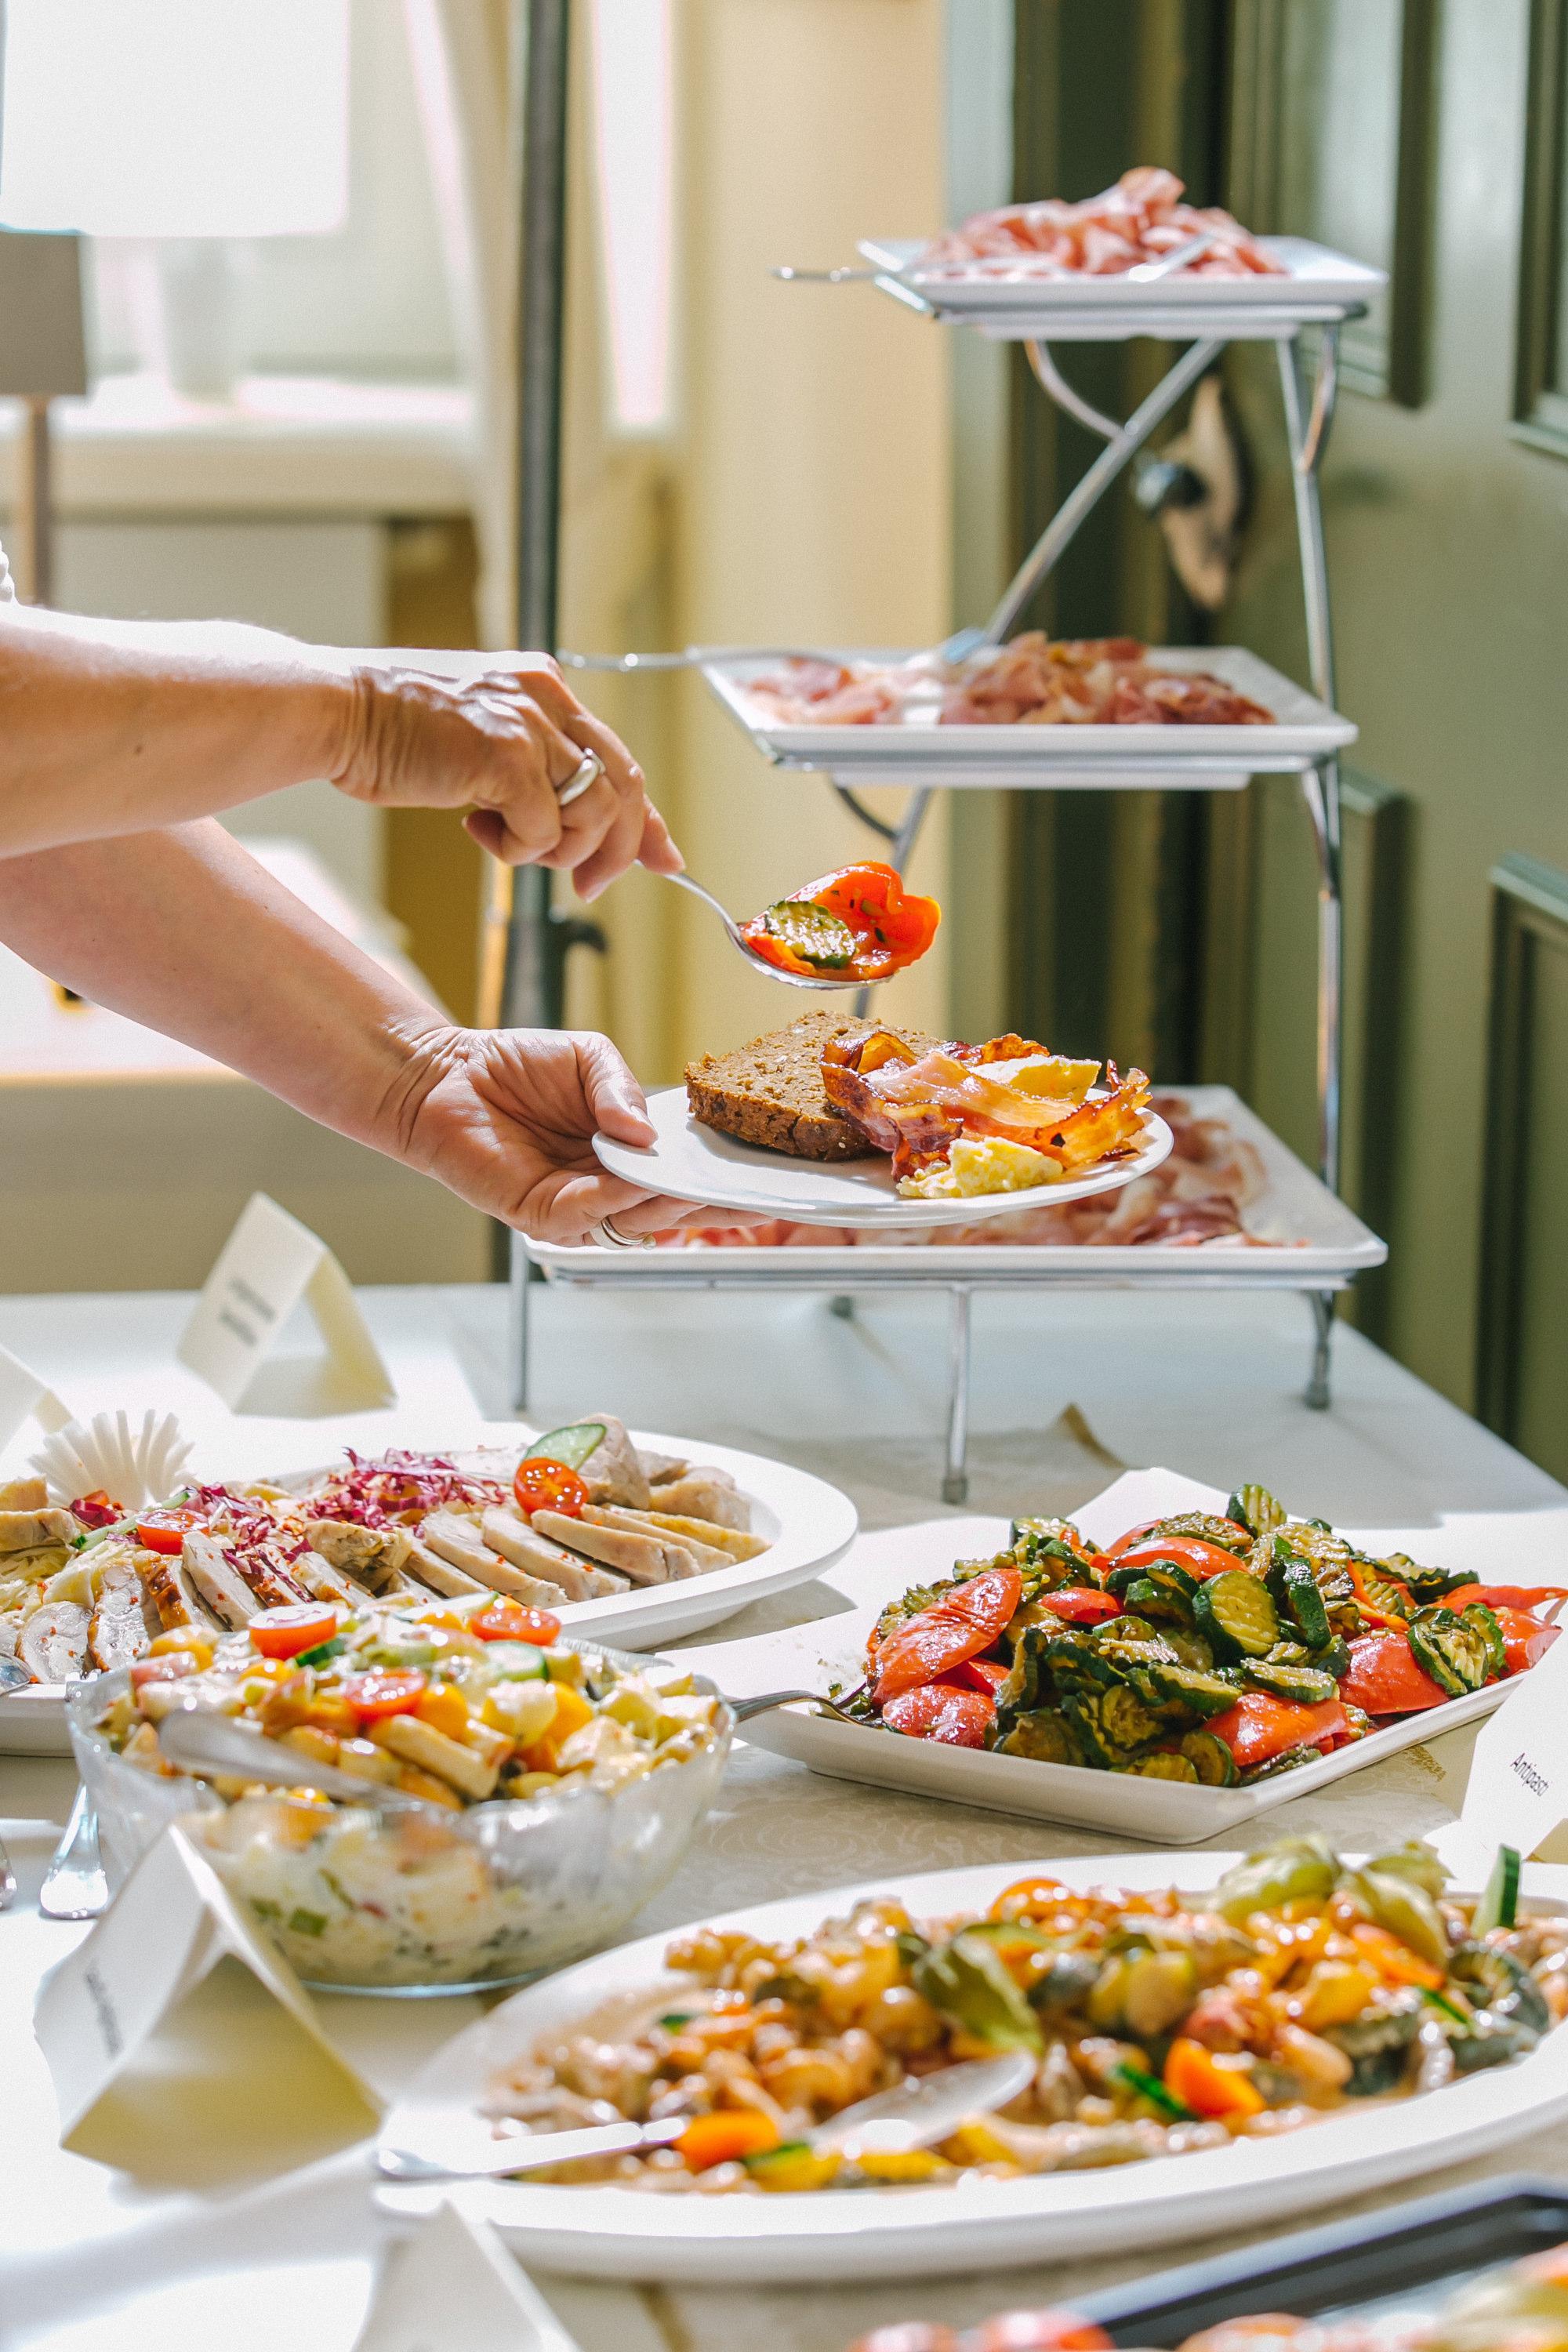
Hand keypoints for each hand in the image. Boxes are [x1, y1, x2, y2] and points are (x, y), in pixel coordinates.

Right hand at [330, 654, 682, 898]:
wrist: (337, 712)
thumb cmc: (392, 733)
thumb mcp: (481, 743)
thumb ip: (532, 770)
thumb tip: (571, 826)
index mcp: (544, 687)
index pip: (617, 759)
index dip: (648, 818)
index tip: (666, 858)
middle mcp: (547, 698)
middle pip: (625, 786)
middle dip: (620, 850)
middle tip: (589, 888)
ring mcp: (529, 724)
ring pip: (595, 812)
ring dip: (561, 851)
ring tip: (509, 844)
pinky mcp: (507, 757)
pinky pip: (546, 831)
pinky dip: (519, 850)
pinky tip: (478, 829)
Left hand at [383, 1021, 743, 1245]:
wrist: (448, 1076)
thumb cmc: (517, 1066)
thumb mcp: (589, 1058)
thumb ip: (621, 1089)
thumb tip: (647, 1132)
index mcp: (630, 1153)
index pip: (688, 1175)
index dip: (726, 1179)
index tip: (771, 1179)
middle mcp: (610, 1186)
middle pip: (675, 1209)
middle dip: (715, 1205)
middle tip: (756, 1195)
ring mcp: (579, 1206)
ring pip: (638, 1219)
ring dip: (666, 1201)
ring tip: (691, 1180)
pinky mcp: (542, 1216)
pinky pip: (590, 1214)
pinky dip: (614, 1197)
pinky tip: (632, 1176)